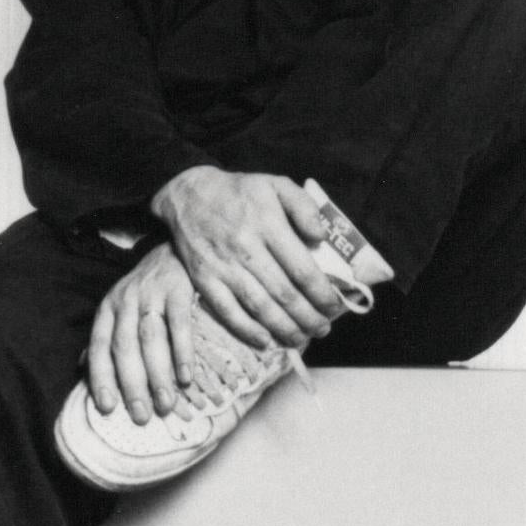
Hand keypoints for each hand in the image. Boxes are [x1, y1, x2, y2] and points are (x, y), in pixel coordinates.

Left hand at [86, 241, 200, 423]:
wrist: (173, 250)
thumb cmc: (145, 289)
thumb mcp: (118, 308)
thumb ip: (104, 338)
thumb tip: (82, 370)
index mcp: (107, 310)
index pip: (99, 347)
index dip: (101, 378)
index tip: (107, 408)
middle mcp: (125, 302)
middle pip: (124, 348)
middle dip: (132, 385)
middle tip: (141, 416)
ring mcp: (151, 294)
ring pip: (150, 339)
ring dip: (158, 375)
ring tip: (165, 404)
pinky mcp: (178, 290)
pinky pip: (179, 324)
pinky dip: (182, 352)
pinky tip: (186, 377)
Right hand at [148, 165, 338, 350]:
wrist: (190, 195)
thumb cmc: (240, 192)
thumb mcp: (277, 184)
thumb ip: (304, 206)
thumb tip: (321, 237)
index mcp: (268, 224)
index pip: (302, 269)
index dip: (322, 294)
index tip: (335, 307)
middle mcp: (246, 247)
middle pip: (284, 294)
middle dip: (308, 318)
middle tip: (323, 329)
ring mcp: (223, 266)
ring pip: (259, 307)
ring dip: (284, 328)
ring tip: (302, 339)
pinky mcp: (204, 279)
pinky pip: (227, 311)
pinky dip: (247, 330)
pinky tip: (266, 341)